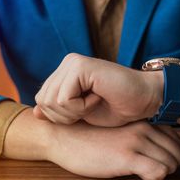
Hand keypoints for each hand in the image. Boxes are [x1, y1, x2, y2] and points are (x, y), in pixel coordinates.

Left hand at [33, 53, 163, 126]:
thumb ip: (59, 111)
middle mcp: (67, 63)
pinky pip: (64, 99)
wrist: (145, 100)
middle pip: (43, 100)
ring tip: (94, 103)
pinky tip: (98, 98)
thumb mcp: (82, 114)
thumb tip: (34, 113)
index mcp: (65, 73)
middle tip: (89, 109)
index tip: (84, 112)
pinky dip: (81, 108)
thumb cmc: (119, 108)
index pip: (42, 100)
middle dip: (64, 116)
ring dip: (73, 112)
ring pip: (51, 100)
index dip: (60, 116)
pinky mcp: (80, 66)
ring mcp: (73, 62)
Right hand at [46, 120, 179, 179]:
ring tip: (145, 175)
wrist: (63, 136)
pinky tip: (142, 178)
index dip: (170, 155)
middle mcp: (143, 128)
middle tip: (152, 171)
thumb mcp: (118, 130)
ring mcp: (136, 142)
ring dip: (162, 173)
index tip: (157, 162)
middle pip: (177, 153)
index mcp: (142, 121)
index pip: (176, 140)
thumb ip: (137, 135)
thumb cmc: (88, 137)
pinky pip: (158, 172)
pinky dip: (155, 179)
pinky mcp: (126, 157)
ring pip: (171, 163)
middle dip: (169, 166)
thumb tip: (156, 151)